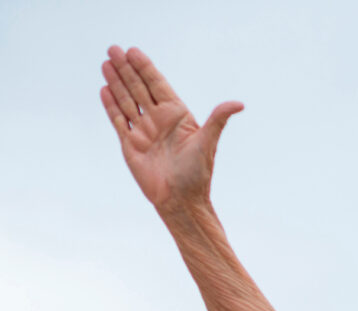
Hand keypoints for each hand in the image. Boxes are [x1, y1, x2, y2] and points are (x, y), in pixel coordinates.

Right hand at [100, 46, 242, 212]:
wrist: (180, 201)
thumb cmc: (197, 175)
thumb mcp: (208, 143)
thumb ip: (219, 120)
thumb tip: (239, 104)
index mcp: (177, 116)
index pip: (158, 85)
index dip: (145, 68)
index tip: (133, 51)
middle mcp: (160, 121)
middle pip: (140, 89)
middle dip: (126, 69)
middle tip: (114, 49)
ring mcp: (144, 131)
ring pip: (127, 101)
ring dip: (116, 82)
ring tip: (106, 63)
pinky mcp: (130, 144)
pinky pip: (119, 120)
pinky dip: (111, 105)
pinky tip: (105, 89)